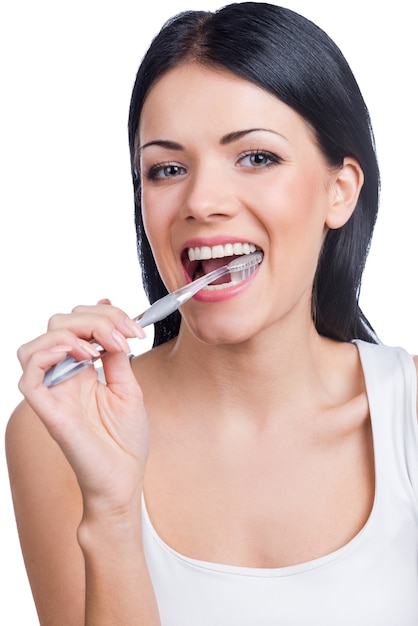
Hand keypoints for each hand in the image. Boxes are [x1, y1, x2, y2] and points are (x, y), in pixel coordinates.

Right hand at [17, 300, 148, 517]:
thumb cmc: (126, 440)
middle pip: (57, 326)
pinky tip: (80, 357)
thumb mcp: (128, 387)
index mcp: (82, 370)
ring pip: (34, 346)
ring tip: (98, 348)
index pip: (77, 324)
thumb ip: (116, 356)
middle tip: (124, 337)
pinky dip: (48, 355)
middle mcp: (63, 377)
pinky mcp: (48, 411)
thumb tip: (114, 323)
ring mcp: (53, 393)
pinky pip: (28, 377)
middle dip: (94, 318)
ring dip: (69, 333)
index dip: (104, 314)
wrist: (125, 479)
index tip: (136, 328)